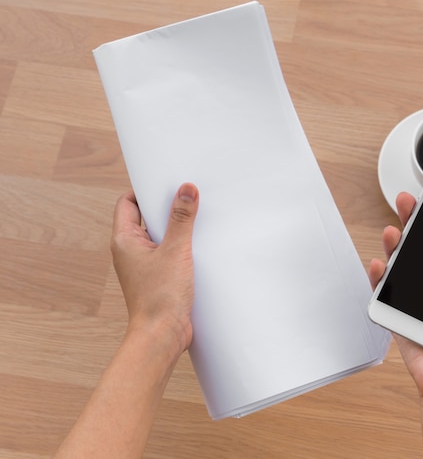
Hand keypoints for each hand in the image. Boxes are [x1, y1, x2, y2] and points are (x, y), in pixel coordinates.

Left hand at [111, 183, 199, 353]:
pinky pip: (168, 253)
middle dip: (165, 208)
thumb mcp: (176, 250)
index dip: (145, 191)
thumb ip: (182, 218)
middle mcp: (130, 251)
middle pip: (145, 217)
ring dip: (176, 229)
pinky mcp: (158, 277)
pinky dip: (181, 246)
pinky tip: (199, 246)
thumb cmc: (160, 297)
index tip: (167, 186)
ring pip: (159, 236)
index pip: (128, 203)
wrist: (162, 336)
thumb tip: (186, 189)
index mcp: (124, 240)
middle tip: (186, 199)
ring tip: (196, 221)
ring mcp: (143, 265)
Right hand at [369, 192, 422, 397]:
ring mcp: (416, 297)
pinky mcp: (398, 312)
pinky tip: (380, 263)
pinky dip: (379, 276)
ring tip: (393, 231)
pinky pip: (384, 290)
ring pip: (401, 262)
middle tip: (409, 202)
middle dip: (413, 221)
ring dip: (394, 243)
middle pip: (421, 245)